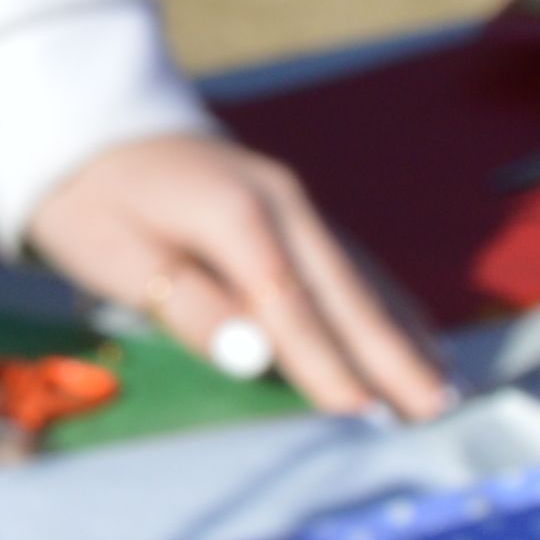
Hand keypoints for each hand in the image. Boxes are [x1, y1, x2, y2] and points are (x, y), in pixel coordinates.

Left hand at [24, 132, 450, 422]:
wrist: (95, 125)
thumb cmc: (93, 201)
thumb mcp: (112, 255)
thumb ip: (186, 303)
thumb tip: (251, 354)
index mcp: (233, 213)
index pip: (287, 301)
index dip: (324, 362)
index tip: (359, 414)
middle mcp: (282, 202)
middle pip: (345, 290)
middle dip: (391, 354)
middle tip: (437, 411)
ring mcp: (297, 203)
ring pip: (361, 277)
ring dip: (404, 333)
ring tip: (445, 386)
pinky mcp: (298, 212)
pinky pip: (355, 264)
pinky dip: (391, 303)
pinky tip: (419, 335)